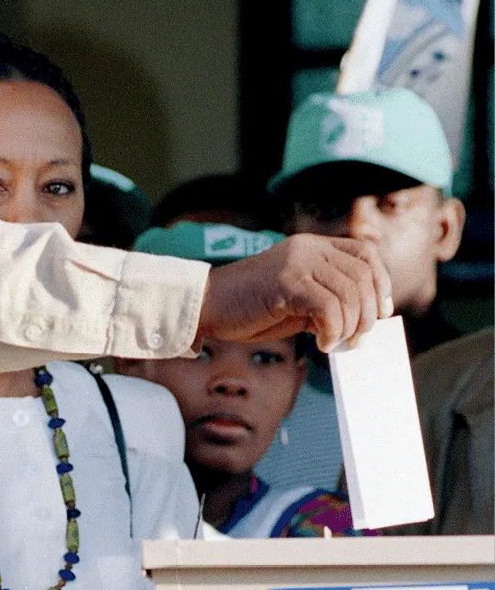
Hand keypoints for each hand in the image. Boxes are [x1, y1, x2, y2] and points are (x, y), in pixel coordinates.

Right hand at [196, 234, 392, 352]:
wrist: (207, 304)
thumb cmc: (248, 306)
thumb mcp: (295, 298)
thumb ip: (325, 301)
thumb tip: (361, 323)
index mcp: (313, 246)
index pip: (366, 255)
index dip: (381, 283)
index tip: (380, 312)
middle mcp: (309, 248)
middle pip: (363, 276)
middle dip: (368, 313)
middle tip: (357, 338)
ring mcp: (297, 262)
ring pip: (349, 293)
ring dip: (350, 326)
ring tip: (336, 342)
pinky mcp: (286, 282)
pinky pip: (328, 307)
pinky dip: (332, 330)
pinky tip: (320, 343)